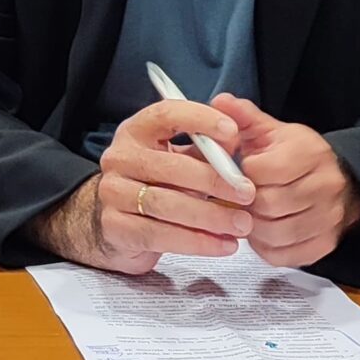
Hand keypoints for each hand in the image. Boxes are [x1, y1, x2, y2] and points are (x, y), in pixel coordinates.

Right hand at [30, 98, 257, 273]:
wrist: (116, 224)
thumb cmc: (157, 185)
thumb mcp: (178, 159)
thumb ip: (205, 150)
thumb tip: (235, 142)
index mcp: (136, 131)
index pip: (166, 114)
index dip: (200, 120)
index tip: (233, 132)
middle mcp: (119, 158)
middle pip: (170, 166)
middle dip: (215, 180)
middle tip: (247, 194)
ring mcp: (113, 193)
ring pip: (166, 204)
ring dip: (210, 216)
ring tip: (241, 225)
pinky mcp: (116, 228)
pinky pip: (160, 235)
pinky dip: (197, 242)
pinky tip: (222, 245)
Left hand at [220, 96, 359, 268]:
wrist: (340, 180)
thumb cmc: (297, 155)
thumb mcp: (272, 131)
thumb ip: (244, 117)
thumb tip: (220, 101)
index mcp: (309, 153)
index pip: (261, 170)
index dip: (241, 173)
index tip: (239, 170)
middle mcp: (325, 186)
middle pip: (267, 204)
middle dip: (245, 202)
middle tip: (238, 196)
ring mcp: (328, 218)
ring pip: (274, 232)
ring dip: (252, 226)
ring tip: (248, 213)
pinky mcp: (324, 245)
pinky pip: (283, 255)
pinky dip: (264, 246)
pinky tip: (261, 231)